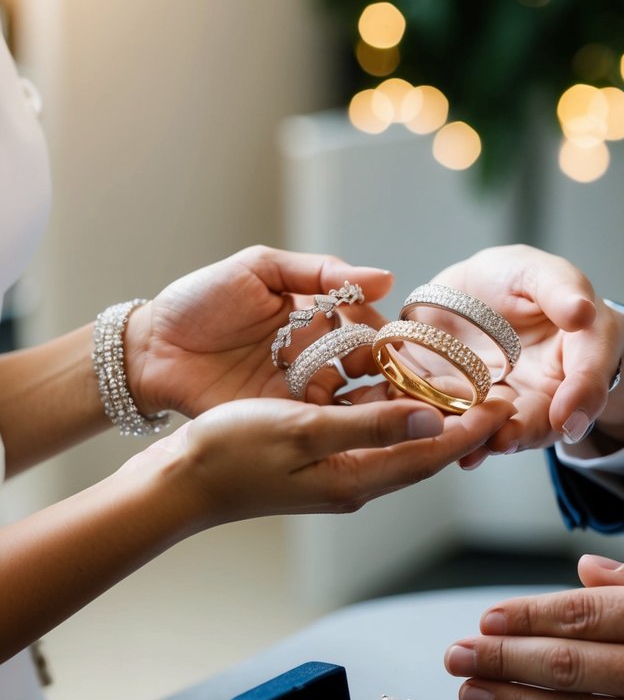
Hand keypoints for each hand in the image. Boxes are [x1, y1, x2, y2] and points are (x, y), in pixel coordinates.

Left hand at [123, 246, 393, 418]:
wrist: (151, 348)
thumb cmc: (199, 300)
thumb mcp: (259, 269)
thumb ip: (320, 272)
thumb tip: (385, 278)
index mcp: (316, 316)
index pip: (367, 326)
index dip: (384, 337)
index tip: (394, 346)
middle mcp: (316, 355)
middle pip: (367, 369)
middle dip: (386, 376)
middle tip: (397, 383)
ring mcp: (300, 391)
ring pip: (352, 401)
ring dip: (373, 406)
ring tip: (393, 413)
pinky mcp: (280, 421)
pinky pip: (319, 427)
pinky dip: (340, 429)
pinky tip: (357, 431)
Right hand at [150, 392, 514, 522]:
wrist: (180, 480)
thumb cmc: (232, 452)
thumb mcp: (304, 431)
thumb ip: (371, 425)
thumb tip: (434, 419)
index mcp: (357, 479)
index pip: (430, 454)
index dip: (471, 428)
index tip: (505, 403)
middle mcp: (354, 481)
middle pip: (423, 452)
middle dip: (462, 425)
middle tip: (497, 394)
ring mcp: (336, 474)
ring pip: (399, 443)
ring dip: (431, 418)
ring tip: (460, 387)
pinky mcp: (317, 462)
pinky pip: (371, 437)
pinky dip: (394, 415)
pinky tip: (398, 392)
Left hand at [429, 245, 623, 464]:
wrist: (474, 293)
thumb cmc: (520, 280)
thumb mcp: (543, 273)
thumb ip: (562, 291)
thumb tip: (582, 312)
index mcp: (579, 354)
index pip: (589, 378)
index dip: (581, 397)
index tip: (567, 416)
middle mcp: (546, 390)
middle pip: (544, 419)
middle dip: (524, 432)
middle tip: (507, 439)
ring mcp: (505, 403)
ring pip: (502, 430)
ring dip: (486, 442)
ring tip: (471, 451)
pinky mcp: (464, 406)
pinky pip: (461, 424)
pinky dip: (451, 434)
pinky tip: (438, 440)